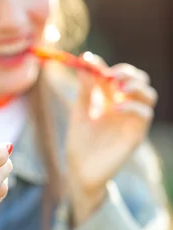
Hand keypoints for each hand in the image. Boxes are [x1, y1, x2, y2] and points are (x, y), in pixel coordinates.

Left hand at [66, 57, 157, 223]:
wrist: (80, 170)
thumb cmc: (79, 141)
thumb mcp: (79, 111)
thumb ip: (85, 89)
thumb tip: (84, 62)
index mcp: (109, 98)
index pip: (114, 74)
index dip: (102, 64)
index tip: (87, 60)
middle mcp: (124, 106)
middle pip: (139, 80)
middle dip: (127, 72)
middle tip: (110, 75)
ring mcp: (132, 120)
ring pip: (149, 94)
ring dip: (135, 86)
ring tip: (117, 87)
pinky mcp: (136, 134)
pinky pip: (145, 114)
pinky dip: (132, 106)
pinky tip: (114, 109)